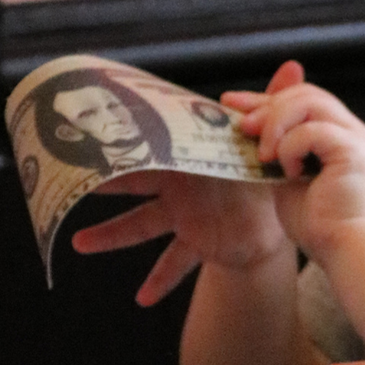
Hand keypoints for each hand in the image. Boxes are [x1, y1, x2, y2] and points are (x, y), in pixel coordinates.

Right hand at [71, 60, 303, 304]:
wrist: (275, 206)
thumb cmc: (258, 164)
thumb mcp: (267, 134)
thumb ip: (276, 102)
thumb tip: (294, 65)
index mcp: (187, 154)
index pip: (151, 145)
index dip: (123, 142)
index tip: (92, 136)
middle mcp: (177, 183)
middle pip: (134, 182)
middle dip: (105, 181)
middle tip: (70, 180)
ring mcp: (181, 214)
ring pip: (139, 225)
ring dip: (110, 234)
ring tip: (78, 242)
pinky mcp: (195, 240)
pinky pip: (174, 263)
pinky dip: (159, 281)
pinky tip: (142, 299)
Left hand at [225, 61, 364, 257]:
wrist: (347, 251)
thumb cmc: (321, 226)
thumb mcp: (289, 179)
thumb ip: (279, 152)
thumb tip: (252, 131)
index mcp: (338, 135)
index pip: (302, 99)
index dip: (265, 98)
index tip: (230, 101)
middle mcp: (351, 130)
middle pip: (304, 93)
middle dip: (267, 105)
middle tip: (242, 128)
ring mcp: (356, 138)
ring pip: (308, 101)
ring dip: (277, 124)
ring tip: (264, 154)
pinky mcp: (354, 151)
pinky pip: (313, 130)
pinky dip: (292, 147)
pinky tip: (288, 171)